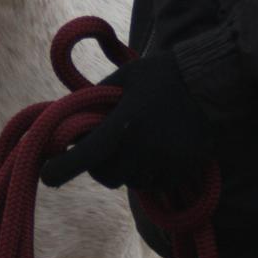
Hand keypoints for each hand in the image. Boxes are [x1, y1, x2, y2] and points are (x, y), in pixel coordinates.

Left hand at [40, 53, 213, 195]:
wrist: (209, 83)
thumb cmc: (162, 75)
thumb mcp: (123, 78)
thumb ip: (97, 99)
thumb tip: (72, 115)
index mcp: (122, 126)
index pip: (85, 156)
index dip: (61, 169)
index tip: (47, 174)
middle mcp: (141, 151)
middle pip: (105, 175)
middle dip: (98, 164)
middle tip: (102, 146)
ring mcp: (163, 165)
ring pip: (130, 181)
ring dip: (125, 168)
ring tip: (135, 142)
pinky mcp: (181, 172)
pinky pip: (154, 183)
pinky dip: (148, 172)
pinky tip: (155, 149)